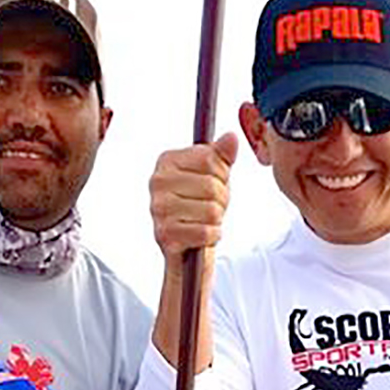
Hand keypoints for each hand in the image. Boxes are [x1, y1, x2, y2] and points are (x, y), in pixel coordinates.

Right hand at [149, 134, 237, 264]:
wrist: (187, 251)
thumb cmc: (200, 208)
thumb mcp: (214, 177)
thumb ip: (222, 156)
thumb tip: (231, 138)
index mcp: (166, 161)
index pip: (209, 158)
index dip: (221, 174)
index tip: (214, 185)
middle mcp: (157, 182)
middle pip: (211, 185)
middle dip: (221, 200)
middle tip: (211, 208)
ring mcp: (158, 209)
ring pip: (211, 210)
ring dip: (216, 220)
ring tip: (205, 222)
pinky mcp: (165, 235)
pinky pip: (205, 231)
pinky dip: (212, 236)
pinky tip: (202, 236)